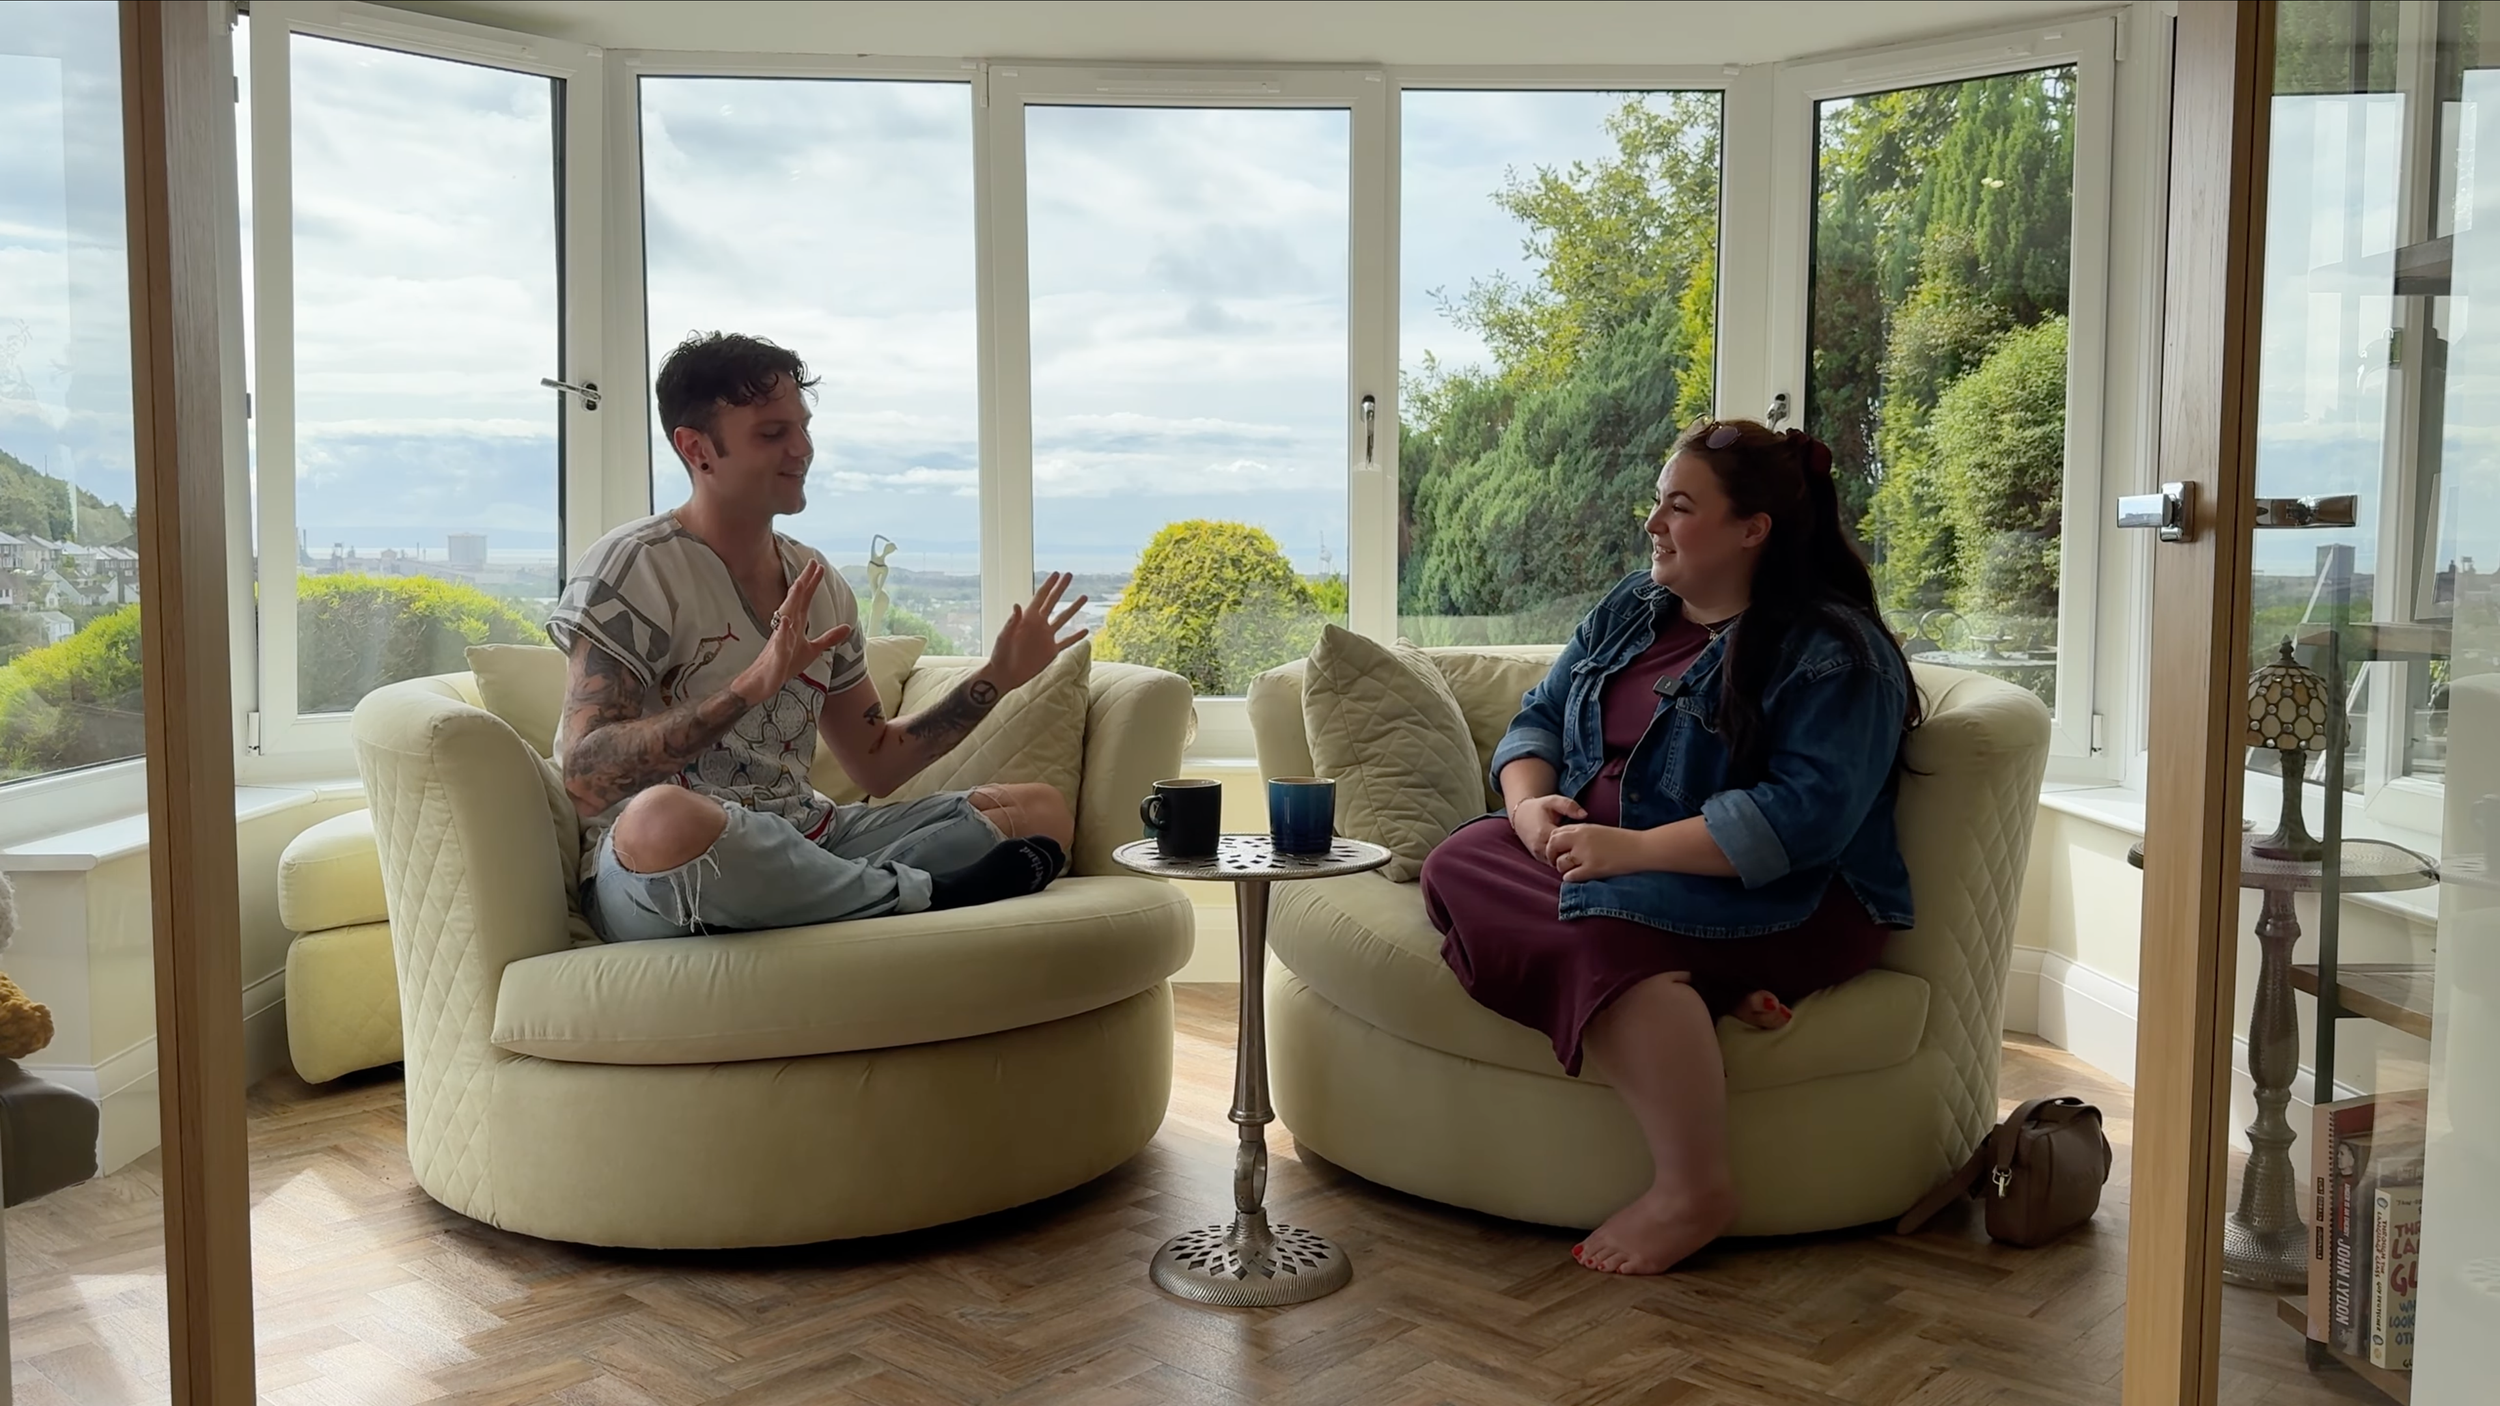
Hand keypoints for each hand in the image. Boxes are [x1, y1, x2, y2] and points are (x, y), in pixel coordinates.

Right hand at [732, 559, 852, 705]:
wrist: (764, 682)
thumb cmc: (785, 664)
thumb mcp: (813, 650)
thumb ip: (828, 638)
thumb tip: (847, 627)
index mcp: (796, 624)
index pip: (805, 600)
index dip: (811, 584)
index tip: (818, 567)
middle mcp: (787, 627)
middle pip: (796, 601)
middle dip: (804, 583)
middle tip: (812, 564)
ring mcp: (780, 639)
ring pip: (787, 615)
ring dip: (793, 600)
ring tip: (800, 583)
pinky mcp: (777, 655)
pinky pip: (780, 642)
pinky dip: (784, 631)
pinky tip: (787, 621)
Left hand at [989, 571, 1088, 690]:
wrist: (1004, 674)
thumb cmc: (1000, 654)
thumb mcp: (1004, 637)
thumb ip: (1012, 622)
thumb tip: (1017, 605)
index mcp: (1027, 619)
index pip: (1040, 597)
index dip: (1049, 585)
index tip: (1057, 574)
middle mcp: (1038, 625)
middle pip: (1053, 602)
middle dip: (1061, 588)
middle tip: (1069, 575)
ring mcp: (1046, 637)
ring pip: (1063, 619)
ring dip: (1073, 608)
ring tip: (1084, 597)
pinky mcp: (1050, 651)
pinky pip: (1067, 642)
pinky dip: (1076, 637)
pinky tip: (1086, 630)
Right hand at [1508, 793, 1585, 860]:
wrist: (1521, 816)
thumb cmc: (1539, 807)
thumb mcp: (1553, 800)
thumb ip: (1569, 806)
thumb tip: (1584, 815)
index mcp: (1544, 832)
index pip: (1566, 843)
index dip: (1578, 839)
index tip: (1585, 834)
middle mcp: (1540, 847)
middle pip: (1563, 855)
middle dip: (1574, 850)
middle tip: (1584, 843)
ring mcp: (1538, 854)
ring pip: (1559, 862)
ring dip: (1568, 855)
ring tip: (1577, 847)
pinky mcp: (1539, 859)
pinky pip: (1554, 863)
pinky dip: (1562, 858)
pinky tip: (1569, 850)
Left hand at [1548, 822, 1653, 883]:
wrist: (1640, 848)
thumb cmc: (1623, 840)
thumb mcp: (1598, 830)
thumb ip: (1581, 835)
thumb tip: (1566, 845)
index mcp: (1582, 828)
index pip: (1555, 834)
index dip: (1553, 844)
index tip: (1558, 851)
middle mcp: (1580, 839)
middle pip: (1552, 846)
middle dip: (1552, 856)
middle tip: (1557, 863)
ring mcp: (1585, 854)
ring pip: (1560, 863)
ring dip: (1563, 869)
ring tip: (1572, 870)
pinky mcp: (1592, 869)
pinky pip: (1570, 876)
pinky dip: (1571, 878)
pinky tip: (1579, 877)